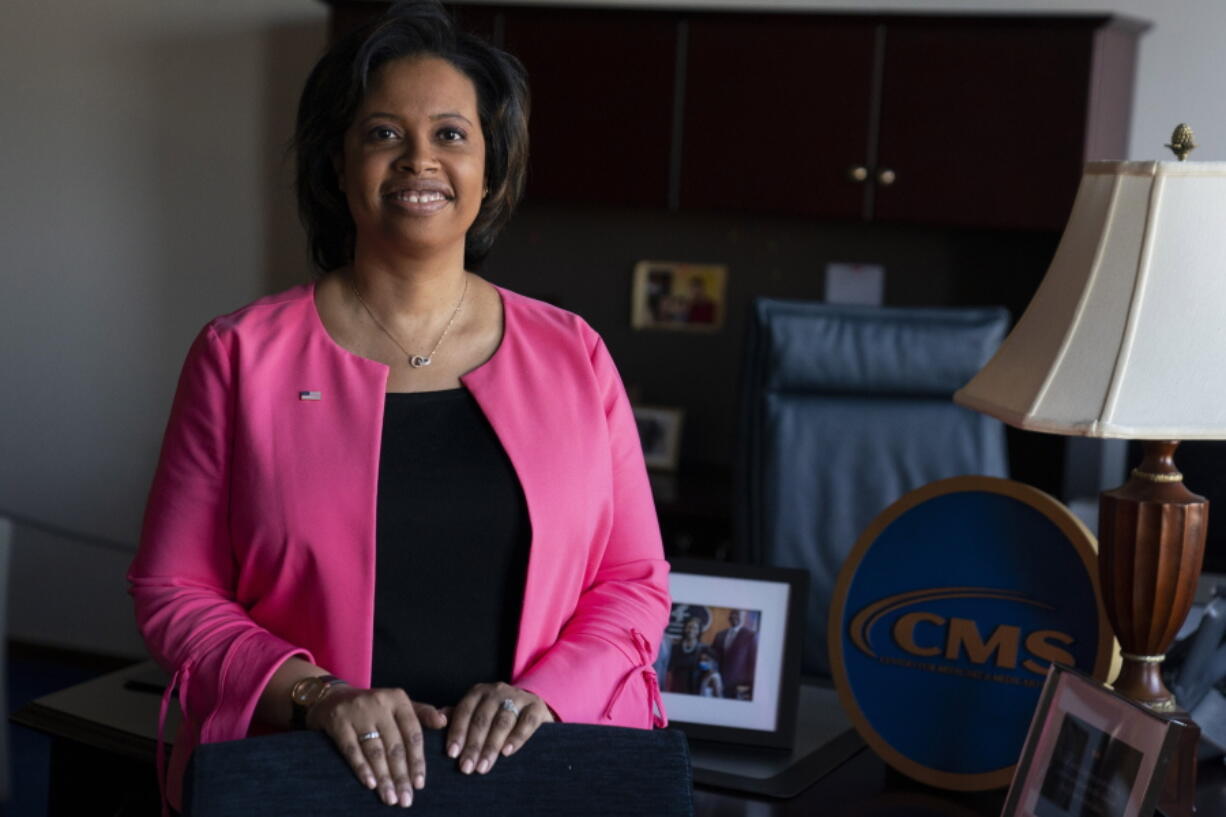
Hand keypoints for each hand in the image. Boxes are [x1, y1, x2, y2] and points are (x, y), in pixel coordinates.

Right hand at [308, 686, 446, 807]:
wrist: (333, 698)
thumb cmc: (374, 707)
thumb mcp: (398, 704)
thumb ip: (422, 713)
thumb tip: (444, 721)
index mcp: (398, 699)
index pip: (413, 733)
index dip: (417, 760)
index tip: (420, 784)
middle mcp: (379, 703)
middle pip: (395, 745)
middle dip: (401, 775)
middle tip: (406, 799)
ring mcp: (358, 712)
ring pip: (375, 750)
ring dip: (384, 777)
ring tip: (390, 797)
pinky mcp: (338, 722)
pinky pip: (352, 749)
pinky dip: (362, 768)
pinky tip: (371, 784)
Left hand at [445, 682, 554, 774]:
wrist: (532, 707)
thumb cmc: (497, 715)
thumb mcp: (477, 712)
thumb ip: (458, 717)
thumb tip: (436, 722)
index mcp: (478, 692)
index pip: (464, 711)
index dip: (457, 732)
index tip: (452, 753)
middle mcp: (497, 691)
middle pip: (482, 718)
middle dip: (473, 745)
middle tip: (466, 767)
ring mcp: (518, 697)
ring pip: (502, 721)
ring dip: (491, 745)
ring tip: (483, 766)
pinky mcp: (536, 706)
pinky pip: (526, 722)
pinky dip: (517, 737)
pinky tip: (507, 752)